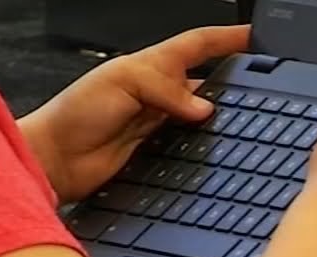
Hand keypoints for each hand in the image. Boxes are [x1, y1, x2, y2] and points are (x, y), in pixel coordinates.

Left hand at [20, 25, 249, 202]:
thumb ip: (165, 91)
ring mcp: (159, 123)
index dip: (226, 38)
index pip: (197, 45)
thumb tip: (204, 108)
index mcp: (150, 64)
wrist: (55, 160)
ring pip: (203, 115)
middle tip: (261, 84)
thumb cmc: (75, 113)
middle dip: (233, 80)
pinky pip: (191, 145)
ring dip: (222, 116)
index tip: (254, 36)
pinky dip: (206, 145)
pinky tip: (218, 148)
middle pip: (206, 81)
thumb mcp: (122, 83)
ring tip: (247, 117)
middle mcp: (158, 93)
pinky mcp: (158, 152)